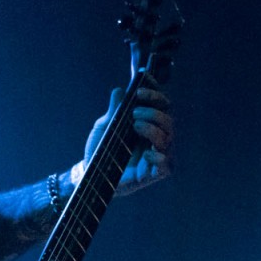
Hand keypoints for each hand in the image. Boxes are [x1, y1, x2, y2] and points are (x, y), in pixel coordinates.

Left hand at [82, 80, 173, 195]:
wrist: (92, 172)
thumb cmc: (102, 148)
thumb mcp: (105, 126)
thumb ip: (114, 109)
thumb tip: (119, 90)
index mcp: (148, 122)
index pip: (161, 104)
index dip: (155, 93)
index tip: (141, 87)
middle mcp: (157, 137)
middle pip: (168, 119)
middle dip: (153, 112)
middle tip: (135, 112)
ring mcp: (158, 155)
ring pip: (168, 138)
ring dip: (153, 129)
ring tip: (135, 126)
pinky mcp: (156, 173)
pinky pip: (167, 164)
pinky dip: (158, 157)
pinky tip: (146, 154)